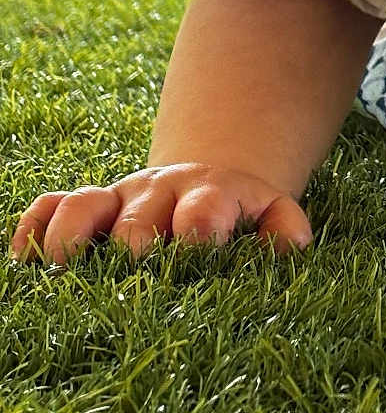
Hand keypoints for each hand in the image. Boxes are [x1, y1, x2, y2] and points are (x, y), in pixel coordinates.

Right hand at [9, 163, 311, 265]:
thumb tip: (291, 247)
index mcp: (210, 195)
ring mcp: (122, 198)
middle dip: (137, 244)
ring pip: (87, 205)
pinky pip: (52, 206)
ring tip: (64, 267)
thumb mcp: (272, 211)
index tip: (195, 255)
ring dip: (73, 235)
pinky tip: (29, 258)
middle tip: (136, 270)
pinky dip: (37, 226)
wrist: (211, 179)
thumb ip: (284, 226)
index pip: (202, 210)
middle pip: (140, 217)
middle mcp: (161, 192)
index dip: (198, 231)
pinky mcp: (92, 205)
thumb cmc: (240, 211)